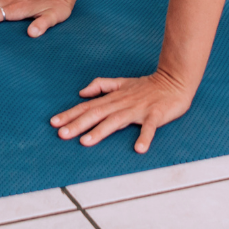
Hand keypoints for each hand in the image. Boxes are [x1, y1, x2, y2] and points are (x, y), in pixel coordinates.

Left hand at [50, 70, 193, 152]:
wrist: (174, 80)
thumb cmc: (147, 85)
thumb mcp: (122, 83)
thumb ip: (102, 85)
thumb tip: (82, 92)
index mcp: (114, 97)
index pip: (88, 106)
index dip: (71, 114)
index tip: (54, 123)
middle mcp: (123, 103)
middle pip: (97, 113)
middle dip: (78, 124)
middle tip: (62, 133)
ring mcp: (139, 109)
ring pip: (117, 120)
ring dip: (101, 131)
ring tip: (86, 141)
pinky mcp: (155, 114)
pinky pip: (150, 127)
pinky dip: (145, 137)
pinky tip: (139, 148)